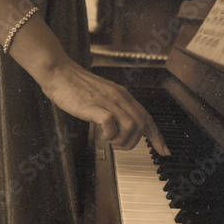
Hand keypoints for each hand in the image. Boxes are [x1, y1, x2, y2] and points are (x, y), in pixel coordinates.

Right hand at [40, 59, 170, 154]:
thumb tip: (120, 126)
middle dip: (133, 142)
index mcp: (123, 96)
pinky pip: (111, 123)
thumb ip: (113, 109)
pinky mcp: (93, 106)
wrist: (59, 72)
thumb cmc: (76, 86)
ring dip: (122, 140)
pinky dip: (109, 134)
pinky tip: (101, 134)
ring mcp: (107, 101)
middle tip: (118, 145)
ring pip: (131, 126)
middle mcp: (119, 98)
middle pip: (142, 125)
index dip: (157, 137)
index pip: (147, 118)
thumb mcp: (102, 97)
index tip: (164, 151)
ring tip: (109, 140)